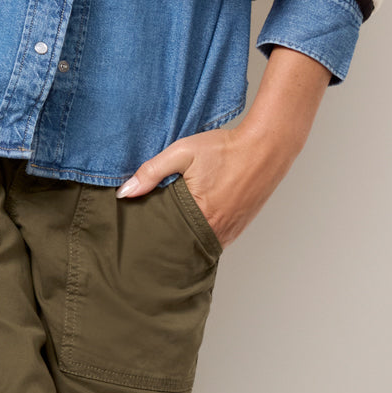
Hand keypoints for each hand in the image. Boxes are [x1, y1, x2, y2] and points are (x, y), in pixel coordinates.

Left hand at [115, 125, 292, 247]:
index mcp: (201, 215)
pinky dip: (203, 234)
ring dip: (187, 238)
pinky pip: (217, 239)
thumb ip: (152, 172)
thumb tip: (126, 192)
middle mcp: (218, 230)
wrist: (265, 147)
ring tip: (171, 228)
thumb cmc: (224, 148)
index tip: (139, 234)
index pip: (168, 239)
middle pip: (184, 246)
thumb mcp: (182, 152)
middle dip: (168, 240)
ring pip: (201, 244)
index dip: (153, 236)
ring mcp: (232, 231)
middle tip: (151, 235)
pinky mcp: (240, 226)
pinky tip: (194, 223)